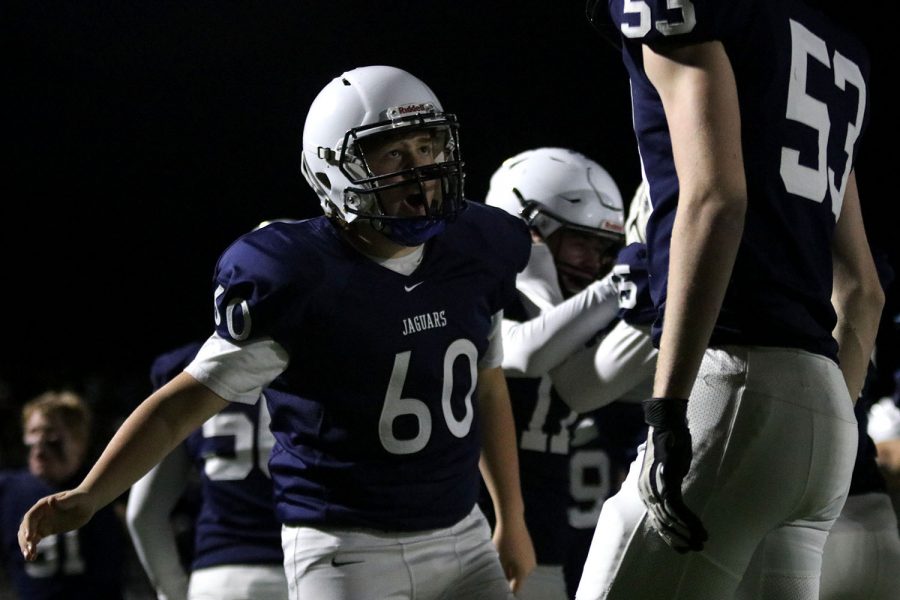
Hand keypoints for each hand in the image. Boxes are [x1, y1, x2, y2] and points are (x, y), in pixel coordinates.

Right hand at [18, 489, 95, 559]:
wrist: (88, 503)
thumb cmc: (82, 498)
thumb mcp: (76, 498)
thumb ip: (64, 501)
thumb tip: (51, 500)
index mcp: (43, 505)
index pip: (31, 517)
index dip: (28, 527)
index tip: (30, 538)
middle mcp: (40, 514)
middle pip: (26, 528)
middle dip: (25, 540)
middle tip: (29, 552)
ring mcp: (42, 522)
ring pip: (29, 535)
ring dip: (26, 546)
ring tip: (29, 557)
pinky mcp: (47, 530)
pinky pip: (35, 540)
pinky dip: (32, 548)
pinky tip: (32, 557)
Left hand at [492, 515, 535, 592]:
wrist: (512, 521)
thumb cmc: (504, 541)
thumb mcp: (500, 559)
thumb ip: (504, 574)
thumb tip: (506, 582)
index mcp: (523, 572)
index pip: (516, 588)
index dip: (508, 588)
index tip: (501, 583)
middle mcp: (531, 567)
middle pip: (519, 579)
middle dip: (510, 577)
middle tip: (499, 570)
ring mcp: (532, 558)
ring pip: (521, 570)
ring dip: (513, 568)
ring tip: (502, 560)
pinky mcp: (531, 551)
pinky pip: (523, 562)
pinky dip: (516, 561)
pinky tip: (508, 553)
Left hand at [638, 398, 707, 551]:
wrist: (666, 426)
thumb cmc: (668, 447)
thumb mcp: (663, 471)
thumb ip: (665, 486)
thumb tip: (671, 500)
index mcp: (644, 491)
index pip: (656, 521)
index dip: (670, 536)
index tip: (682, 548)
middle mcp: (646, 492)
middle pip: (663, 524)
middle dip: (680, 539)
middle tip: (695, 548)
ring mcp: (655, 488)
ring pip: (672, 520)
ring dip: (688, 532)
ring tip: (702, 541)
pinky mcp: (667, 483)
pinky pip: (678, 509)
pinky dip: (690, 521)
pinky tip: (701, 529)